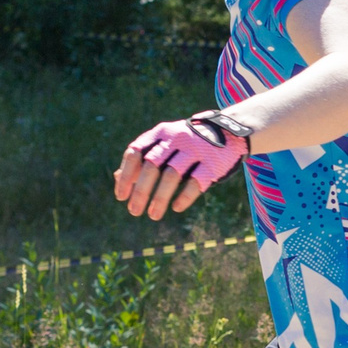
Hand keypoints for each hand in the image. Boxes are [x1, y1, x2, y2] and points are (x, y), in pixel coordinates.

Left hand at [116, 114, 246, 219]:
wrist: (229, 132)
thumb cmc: (188, 143)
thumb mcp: (165, 143)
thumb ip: (142, 158)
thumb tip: (118, 179)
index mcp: (160, 133)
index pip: (135, 152)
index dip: (126, 176)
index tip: (121, 196)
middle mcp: (176, 139)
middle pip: (152, 166)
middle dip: (140, 191)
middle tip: (133, 211)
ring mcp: (196, 150)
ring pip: (172, 175)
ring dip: (160, 198)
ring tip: (153, 215)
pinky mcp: (213, 164)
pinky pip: (196, 182)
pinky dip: (184, 197)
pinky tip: (176, 207)